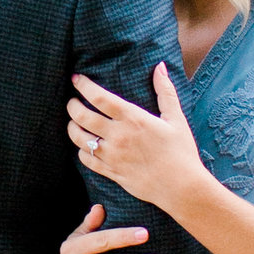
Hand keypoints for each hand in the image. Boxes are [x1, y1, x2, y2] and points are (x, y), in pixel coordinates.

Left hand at [68, 64, 207, 216]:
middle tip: (72, 101)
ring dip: (72, 128)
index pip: (99, 97)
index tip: (77, 80)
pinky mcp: (111, 172)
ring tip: (74, 122)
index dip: (84, 86)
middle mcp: (118, 136)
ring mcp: (112, 155)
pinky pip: (86, 160)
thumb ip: (165, 91)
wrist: (182, 187)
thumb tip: (160, 66)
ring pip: (79, 139)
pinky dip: (81, 151)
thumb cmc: (181, 151)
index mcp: (133, 118)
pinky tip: (85, 146)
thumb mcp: (176, 118)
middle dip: (72, 106)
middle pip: (82, 116)